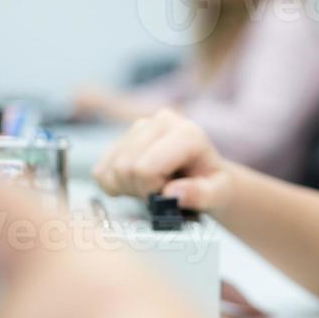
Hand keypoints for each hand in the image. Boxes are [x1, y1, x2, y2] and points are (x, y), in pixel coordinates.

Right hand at [93, 109, 234, 213]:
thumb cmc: (213, 186)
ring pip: (110, 169)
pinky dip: (113, 185)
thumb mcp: (218, 194)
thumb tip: (173, 193)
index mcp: (185, 133)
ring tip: (151, 188)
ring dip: (126, 188)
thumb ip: (200, 195)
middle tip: (160, 194)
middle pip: (125, 168)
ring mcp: (139, 126)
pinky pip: (100, 170)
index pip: (144, 168)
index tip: (168, 196)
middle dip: (139, 190)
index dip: (151, 191)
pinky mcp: (122, 137)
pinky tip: (136, 184)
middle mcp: (160, 121)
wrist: (206, 177)